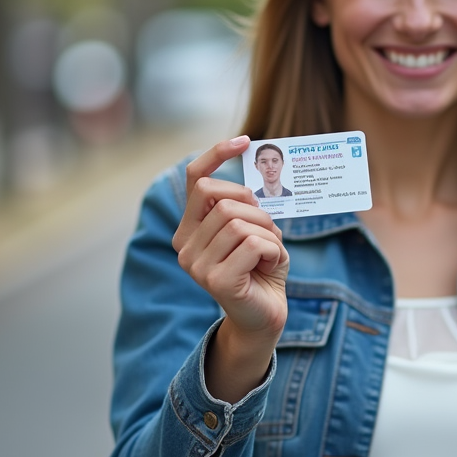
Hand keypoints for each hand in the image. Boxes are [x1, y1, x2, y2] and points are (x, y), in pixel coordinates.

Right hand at [172, 135, 288, 400]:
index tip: (245, 141)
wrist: (265, 315)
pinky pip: (253, 243)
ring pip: (241, 222)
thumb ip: (243, 204)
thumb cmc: (261, 268)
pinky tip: (270, 267)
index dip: (217, 155)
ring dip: (268, 234)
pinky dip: (273, 250)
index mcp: (189, 229)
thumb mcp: (253, 228)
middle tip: (268, 232)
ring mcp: (196, 264)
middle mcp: (184, 245)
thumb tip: (250, 164)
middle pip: (225, 200)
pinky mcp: (215, 279)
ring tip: (269, 255)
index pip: (195, 179)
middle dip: (257, 211)